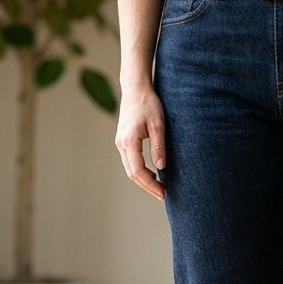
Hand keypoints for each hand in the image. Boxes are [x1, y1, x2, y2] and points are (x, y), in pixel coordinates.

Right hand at [114, 83, 167, 199]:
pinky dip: (140, 171)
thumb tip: (161, 167)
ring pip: (130, 169)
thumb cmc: (149, 103)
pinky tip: (152, 174)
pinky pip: (130, 161)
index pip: (138, 171)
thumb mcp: (158, 125)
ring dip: (143, 180)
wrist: (135, 89)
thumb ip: (159, 146)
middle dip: (147, 186)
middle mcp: (121, 144)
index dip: (150, 184)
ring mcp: (120, 143)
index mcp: (129, 141)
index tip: (163, 192)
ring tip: (158, 187)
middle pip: (132, 173)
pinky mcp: (123, 141)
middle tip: (162, 194)